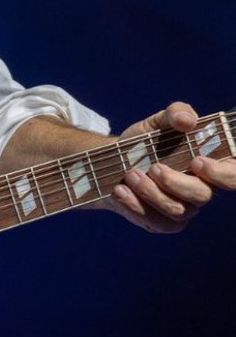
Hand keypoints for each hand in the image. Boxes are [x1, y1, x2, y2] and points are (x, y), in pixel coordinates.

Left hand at [105, 101, 235, 232]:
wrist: (111, 162)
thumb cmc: (144, 142)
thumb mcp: (157, 122)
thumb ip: (175, 114)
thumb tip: (188, 120)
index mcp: (210, 166)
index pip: (232, 175)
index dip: (223, 174)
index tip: (198, 160)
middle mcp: (201, 190)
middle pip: (202, 195)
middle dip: (176, 183)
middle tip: (154, 167)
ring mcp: (183, 209)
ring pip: (177, 210)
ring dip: (151, 192)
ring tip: (131, 174)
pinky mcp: (161, 223)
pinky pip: (155, 222)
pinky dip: (135, 206)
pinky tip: (121, 190)